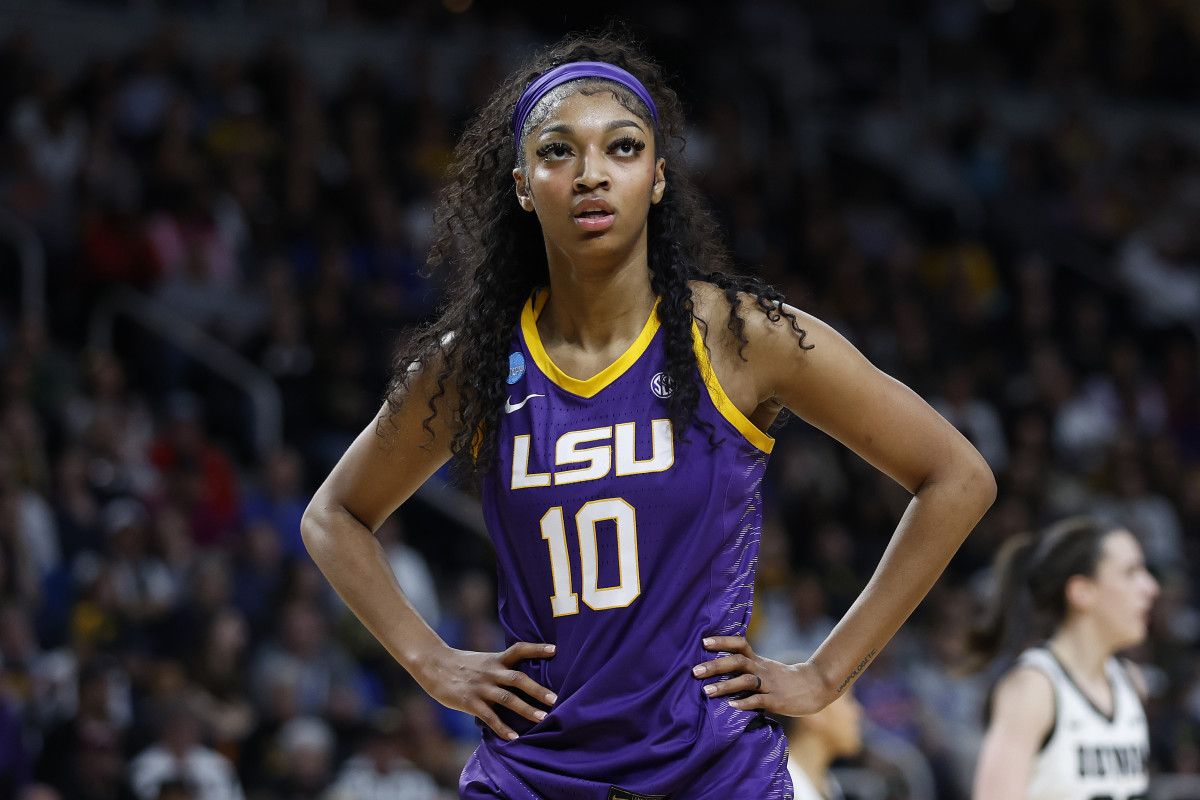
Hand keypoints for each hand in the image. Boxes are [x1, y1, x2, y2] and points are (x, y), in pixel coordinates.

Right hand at [416, 642, 556, 740]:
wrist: (434, 665)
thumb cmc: (462, 665)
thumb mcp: (484, 661)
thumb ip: (501, 668)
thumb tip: (523, 679)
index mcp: (496, 660)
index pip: (519, 649)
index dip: (537, 649)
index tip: (555, 650)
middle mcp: (491, 672)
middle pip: (518, 679)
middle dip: (538, 690)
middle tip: (555, 699)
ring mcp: (481, 687)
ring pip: (507, 698)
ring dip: (526, 709)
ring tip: (542, 719)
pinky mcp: (470, 702)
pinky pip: (489, 717)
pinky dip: (502, 728)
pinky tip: (513, 738)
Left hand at [692, 636, 829, 715]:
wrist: (815, 686)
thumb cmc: (784, 679)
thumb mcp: (765, 668)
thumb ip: (747, 668)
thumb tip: (718, 669)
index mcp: (758, 660)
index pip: (739, 644)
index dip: (722, 641)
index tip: (703, 642)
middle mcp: (762, 669)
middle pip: (738, 661)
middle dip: (715, 665)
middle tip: (695, 671)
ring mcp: (769, 685)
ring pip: (746, 680)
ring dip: (725, 686)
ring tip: (706, 691)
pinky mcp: (776, 701)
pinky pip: (759, 701)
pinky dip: (745, 703)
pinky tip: (731, 707)